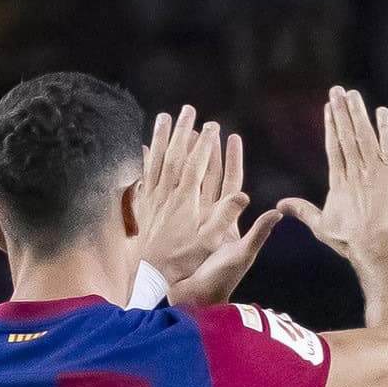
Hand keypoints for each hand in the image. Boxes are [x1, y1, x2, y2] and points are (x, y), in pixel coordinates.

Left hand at [133, 105, 219, 283]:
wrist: (152, 276)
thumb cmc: (185, 261)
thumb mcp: (211, 242)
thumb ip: (226, 217)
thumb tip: (245, 196)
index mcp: (186, 201)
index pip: (196, 164)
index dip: (205, 144)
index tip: (212, 125)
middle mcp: (167, 194)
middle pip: (174, 154)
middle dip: (183, 131)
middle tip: (188, 109)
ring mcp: (153, 198)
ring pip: (156, 160)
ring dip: (161, 137)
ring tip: (164, 117)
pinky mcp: (144, 206)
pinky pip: (143, 175)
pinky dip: (144, 159)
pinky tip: (142, 147)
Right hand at [167, 133, 282, 306]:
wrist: (193, 301)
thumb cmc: (219, 281)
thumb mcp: (241, 255)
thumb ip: (257, 233)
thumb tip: (278, 212)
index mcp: (227, 220)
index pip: (230, 182)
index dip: (232, 159)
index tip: (232, 135)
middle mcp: (210, 219)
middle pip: (208, 178)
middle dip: (207, 153)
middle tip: (204, 128)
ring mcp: (191, 224)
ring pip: (188, 186)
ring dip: (186, 163)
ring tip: (182, 140)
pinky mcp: (174, 231)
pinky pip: (167, 200)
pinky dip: (161, 183)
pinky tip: (153, 168)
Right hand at [277, 87, 387, 259]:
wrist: (375, 247)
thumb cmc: (350, 241)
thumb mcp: (321, 226)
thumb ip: (302, 211)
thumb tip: (280, 205)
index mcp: (338, 181)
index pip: (334, 147)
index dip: (331, 126)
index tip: (329, 108)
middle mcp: (355, 172)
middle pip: (347, 135)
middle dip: (342, 111)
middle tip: (338, 90)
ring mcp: (374, 172)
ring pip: (365, 136)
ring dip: (359, 113)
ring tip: (354, 94)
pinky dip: (386, 130)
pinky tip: (384, 114)